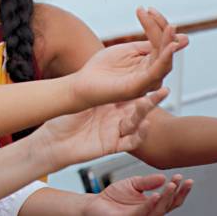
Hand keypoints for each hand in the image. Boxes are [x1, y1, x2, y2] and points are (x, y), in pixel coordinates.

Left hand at [37, 88, 168, 170]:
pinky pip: (130, 142)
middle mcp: (115, 119)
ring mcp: (115, 132)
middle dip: (150, 100)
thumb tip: (106, 72)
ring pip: (136, 124)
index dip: (140, 86)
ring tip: (149, 102)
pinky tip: (144, 126)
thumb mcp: (80, 102)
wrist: (54, 142)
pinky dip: (138, 135)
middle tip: (162, 90)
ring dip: (144, 114)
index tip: (149, 76)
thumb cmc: (63, 121)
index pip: (129, 94)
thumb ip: (95, 90)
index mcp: (109, 106)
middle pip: (138, 108)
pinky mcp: (113, 145)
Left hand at [73, 8, 187, 106]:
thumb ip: (150, 42)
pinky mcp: (137, 88)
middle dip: (163, 30)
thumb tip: (177, 32)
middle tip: (153, 12)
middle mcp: (153, 75)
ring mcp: (146, 83)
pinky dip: (164, 59)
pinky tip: (169, 47)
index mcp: (150, 65)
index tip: (148, 8)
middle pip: (166, 51)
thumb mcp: (128, 49)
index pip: (161, 43)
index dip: (158, 25)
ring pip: (165, 62)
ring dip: (168, 43)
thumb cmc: (104, 67)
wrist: (83, 82)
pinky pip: (155, 73)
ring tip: (169, 27)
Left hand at [83, 174, 192, 215]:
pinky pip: (142, 212)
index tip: (185, 178)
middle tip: (183, 181)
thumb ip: (148, 181)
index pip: (170, 199)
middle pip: (168, 206)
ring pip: (158, 210)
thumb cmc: (113, 197)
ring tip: (172, 185)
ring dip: (166, 198)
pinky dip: (150, 204)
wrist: (95, 203)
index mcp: (152, 205)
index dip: (179, 190)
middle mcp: (149, 213)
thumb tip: (163, 177)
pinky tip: (156, 195)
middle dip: (177, 194)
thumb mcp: (133, 184)